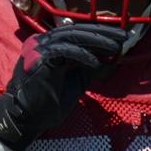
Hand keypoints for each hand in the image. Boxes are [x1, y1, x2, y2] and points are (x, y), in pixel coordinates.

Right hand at [0, 23, 128, 150]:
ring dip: (97, 41)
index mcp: (51, 45)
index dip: (101, 34)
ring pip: (72, 36)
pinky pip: (64, 51)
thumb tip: (112, 59)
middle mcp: (43, 42)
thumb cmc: (48, 103)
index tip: (121, 39)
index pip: (79, 33)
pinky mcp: (37, 57)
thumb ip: (90, 68)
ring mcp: (38, 47)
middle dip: (103, 34)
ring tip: (116, 48)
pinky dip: (82, 55)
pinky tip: (96, 62)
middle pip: (77, 31)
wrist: (26, 119)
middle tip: (124, 37)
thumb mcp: (77, 81)